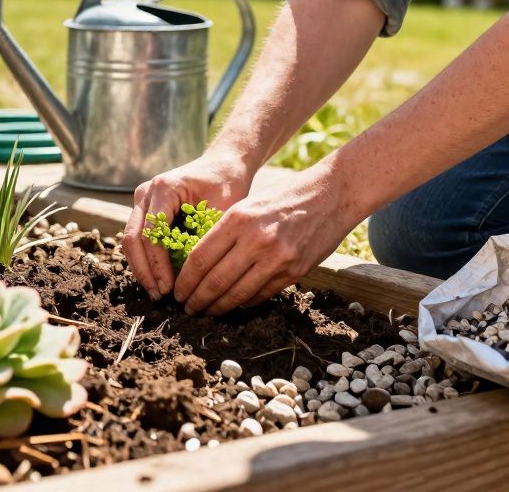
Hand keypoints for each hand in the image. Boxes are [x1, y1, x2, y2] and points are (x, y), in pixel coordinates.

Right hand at [122, 151, 251, 299]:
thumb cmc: (227, 184)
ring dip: (141, 268)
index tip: (170, 288)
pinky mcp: (145, 209)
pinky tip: (157, 279)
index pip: (152, 233)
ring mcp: (142, 200)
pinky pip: (138, 238)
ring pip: (131, 240)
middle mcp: (146, 192)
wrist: (223, 164)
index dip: (158, 264)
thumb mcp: (222, 210)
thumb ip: (204, 237)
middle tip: (159, 295)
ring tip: (156, 292)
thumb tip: (193, 275)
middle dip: (145, 270)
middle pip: (133, 238)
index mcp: (164, 188)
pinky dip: (145, 260)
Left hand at [174, 163, 361, 315]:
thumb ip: (225, 232)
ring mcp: (277, 258)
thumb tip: (198, 264)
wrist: (331, 196)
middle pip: (215, 281)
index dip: (185, 281)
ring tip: (205, 312)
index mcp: (238, 219)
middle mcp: (256, 240)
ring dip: (217, 307)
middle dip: (197, 299)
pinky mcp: (294, 272)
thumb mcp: (247, 205)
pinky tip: (233, 304)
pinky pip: (261, 294)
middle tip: (186, 308)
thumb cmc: (283, 197)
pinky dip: (243, 302)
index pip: (200, 258)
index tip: (177, 291)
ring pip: (237, 294)